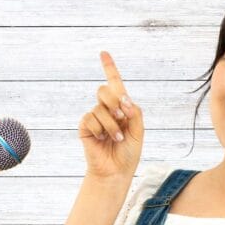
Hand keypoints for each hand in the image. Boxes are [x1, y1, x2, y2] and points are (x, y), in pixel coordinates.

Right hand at [79, 51, 143, 180]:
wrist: (116, 171)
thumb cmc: (128, 153)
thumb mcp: (139, 131)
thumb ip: (134, 112)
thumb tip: (123, 98)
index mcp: (121, 107)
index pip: (115, 84)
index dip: (109, 68)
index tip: (103, 53)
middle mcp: (106, 109)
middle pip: (105, 90)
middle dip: (115, 102)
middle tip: (122, 117)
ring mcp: (95, 118)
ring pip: (100, 107)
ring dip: (112, 124)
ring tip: (116, 139)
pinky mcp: (85, 127)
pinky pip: (90, 118)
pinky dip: (100, 130)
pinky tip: (101, 140)